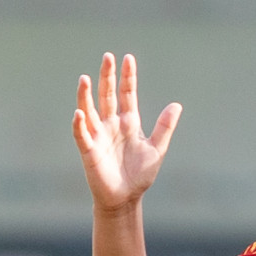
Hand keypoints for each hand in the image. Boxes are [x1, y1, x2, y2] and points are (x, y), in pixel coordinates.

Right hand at [73, 52, 181, 211]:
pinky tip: (79, 113)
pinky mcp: (89, 151)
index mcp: (129, 122)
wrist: (125, 199)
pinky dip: (79, 125)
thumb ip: (165, 127)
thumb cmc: (140, 175)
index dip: (127, 77)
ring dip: (86, 95)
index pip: (127, 94)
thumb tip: (177, 105)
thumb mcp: (157, 149)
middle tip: (108, 56)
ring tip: (84, 78)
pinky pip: (82, 135)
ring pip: (90, 111)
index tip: (128, 58)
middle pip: (107, 96)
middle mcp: (111, 125)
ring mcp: (99, 136)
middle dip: (107, 76)